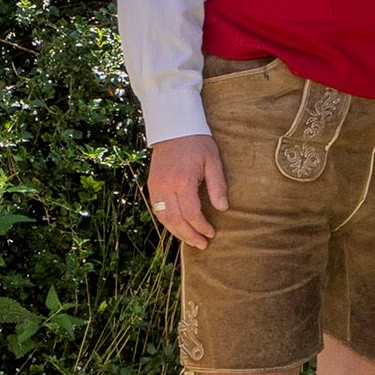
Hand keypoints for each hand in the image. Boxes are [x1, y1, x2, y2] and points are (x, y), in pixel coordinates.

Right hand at [146, 135, 228, 249]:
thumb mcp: (214, 162)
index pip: (191, 213)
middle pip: (175, 219)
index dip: (201, 226)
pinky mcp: (151, 185)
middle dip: (189, 235)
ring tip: (191, 240)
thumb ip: (218, 186)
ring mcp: (155, 187)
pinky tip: (178, 227)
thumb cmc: (198, 144)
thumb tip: (223, 209)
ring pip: (163, 218)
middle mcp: (165, 186)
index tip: (212, 233)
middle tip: (202, 245)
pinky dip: (167, 222)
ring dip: (177, 232)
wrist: (174, 129)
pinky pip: (157, 210)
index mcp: (182, 181)